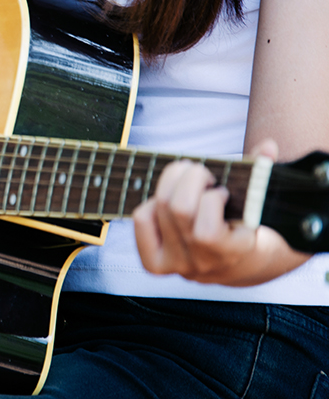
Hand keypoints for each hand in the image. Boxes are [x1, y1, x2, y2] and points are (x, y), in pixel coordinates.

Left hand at [132, 140, 310, 285]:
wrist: (238, 264)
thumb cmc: (247, 224)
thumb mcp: (260, 205)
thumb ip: (263, 175)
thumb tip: (268, 146)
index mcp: (233, 254)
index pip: (207, 231)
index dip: (214, 198)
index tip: (223, 192)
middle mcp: (201, 264)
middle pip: (179, 208)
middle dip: (192, 178)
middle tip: (204, 174)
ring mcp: (176, 264)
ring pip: (160, 208)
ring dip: (172, 181)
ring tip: (187, 179)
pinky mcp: (155, 260)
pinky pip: (142, 220)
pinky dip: (152, 202)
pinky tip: (169, 200)